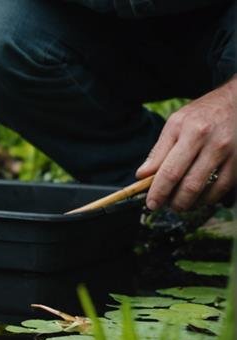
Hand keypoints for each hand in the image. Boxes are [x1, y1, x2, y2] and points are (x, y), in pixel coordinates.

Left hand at [139, 77, 236, 210]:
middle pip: (190, 185)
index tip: (151, 203)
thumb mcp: (175, 124)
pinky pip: (223, 188)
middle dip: (174, 202)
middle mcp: (213, 144)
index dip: (159, 192)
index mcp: (192, 132)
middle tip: (165, 206)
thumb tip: (142, 175)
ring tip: (179, 203)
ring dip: (190, 203)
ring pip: (208, 190)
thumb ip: (158, 151)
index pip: (170, 171)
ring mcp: (230, 154)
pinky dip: (208, 198)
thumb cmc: (201, 114)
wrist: (235, 102)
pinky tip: (199, 197)